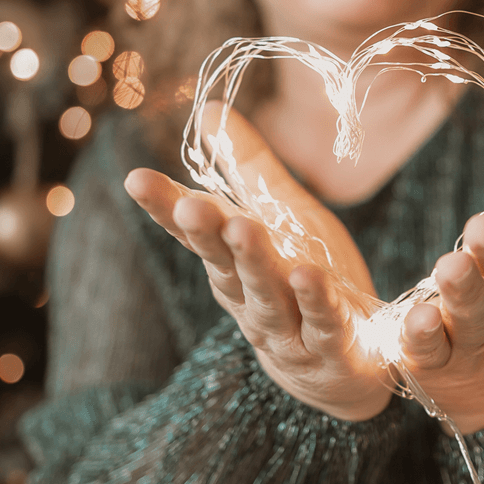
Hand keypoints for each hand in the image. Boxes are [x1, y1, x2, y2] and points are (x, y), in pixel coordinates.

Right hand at [124, 106, 389, 421]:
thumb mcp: (280, 217)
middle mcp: (253, 301)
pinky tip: (315, 276)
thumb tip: (208, 110)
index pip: (197, 234)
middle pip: (227, 266)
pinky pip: (328, 326)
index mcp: (234, 268)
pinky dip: (323, 303)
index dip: (167, 209)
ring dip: (257, 264)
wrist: (347, 374)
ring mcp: (291, 331)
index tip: (137, 179)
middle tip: (194, 202)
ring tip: (244, 228)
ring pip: (270, 299)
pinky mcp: (334, 350)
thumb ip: (246, 168)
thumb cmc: (306, 283)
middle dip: (209, 234)